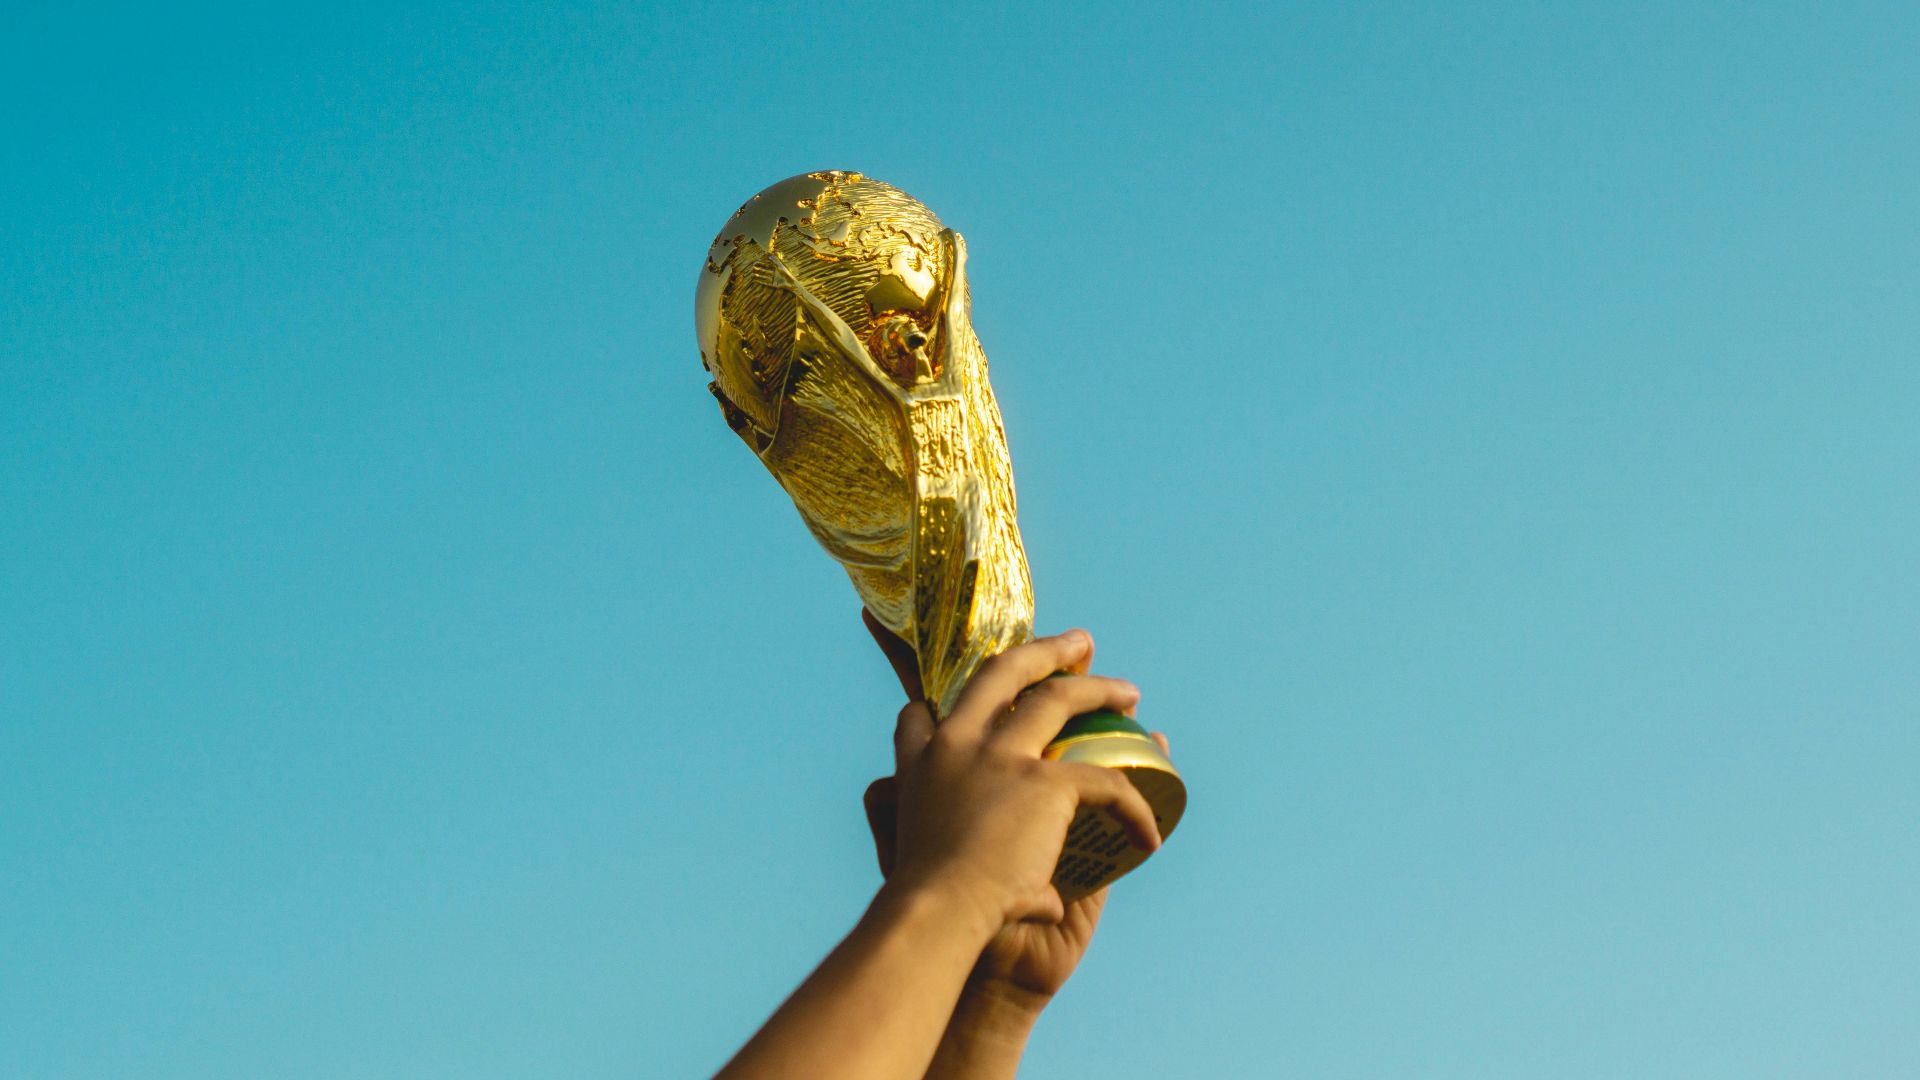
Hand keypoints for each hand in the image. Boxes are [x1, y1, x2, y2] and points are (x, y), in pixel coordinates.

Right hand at [861, 613, 1170, 1000]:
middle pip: (1001, 675)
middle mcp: (955, 747)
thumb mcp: (918, 869)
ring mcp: (999, 758)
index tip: (957, 704)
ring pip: (1058, 699)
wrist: (935, 916)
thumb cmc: (929, 910)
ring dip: (1098, 689)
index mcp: (918, 767)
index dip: (937, 708)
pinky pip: (1105, 781)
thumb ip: (982, 881)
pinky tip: (1148, 834)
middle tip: (1078, 644)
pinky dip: (1133, 809)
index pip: (919, 717)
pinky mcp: (1042, 783)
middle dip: (1043, 652)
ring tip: (1128, 693)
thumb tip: (1045, 898)